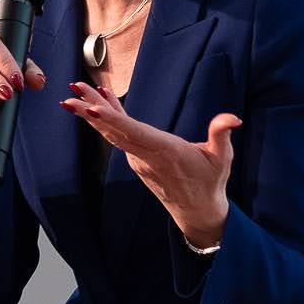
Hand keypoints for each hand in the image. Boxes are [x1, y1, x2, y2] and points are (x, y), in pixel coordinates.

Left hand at [61, 82, 233, 246]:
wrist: (197, 211)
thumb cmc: (210, 182)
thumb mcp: (222, 159)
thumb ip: (222, 135)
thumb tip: (233, 119)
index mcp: (165, 151)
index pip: (133, 132)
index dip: (111, 119)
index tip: (90, 108)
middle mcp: (146, 156)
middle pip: (114, 131)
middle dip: (90, 111)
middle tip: (70, 94)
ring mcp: (139, 159)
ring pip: (112, 133)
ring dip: (94, 112)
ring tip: (77, 91)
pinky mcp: (138, 159)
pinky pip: (119, 136)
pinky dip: (109, 118)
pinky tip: (102, 100)